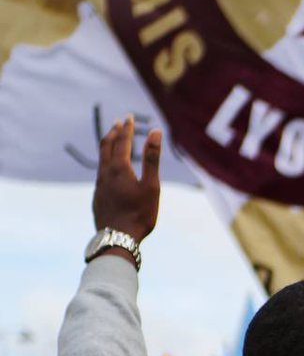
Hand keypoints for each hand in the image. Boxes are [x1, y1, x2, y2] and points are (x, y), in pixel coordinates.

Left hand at [93, 115, 162, 241]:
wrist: (118, 239)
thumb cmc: (139, 214)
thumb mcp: (151, 186)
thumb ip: (152, 158)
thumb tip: (154, 132)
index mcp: (119, 169)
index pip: (122, 141)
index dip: (126, 128)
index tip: (129, 117)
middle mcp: (105, 174)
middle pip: (106, 147)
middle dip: (113, 133)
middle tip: (118, 123)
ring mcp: (99, 187)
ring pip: (101, 161)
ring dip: (107, 148)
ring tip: (112, 143)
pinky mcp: (97, 198)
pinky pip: (100, 175)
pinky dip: (105, 165)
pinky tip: (109, 173)